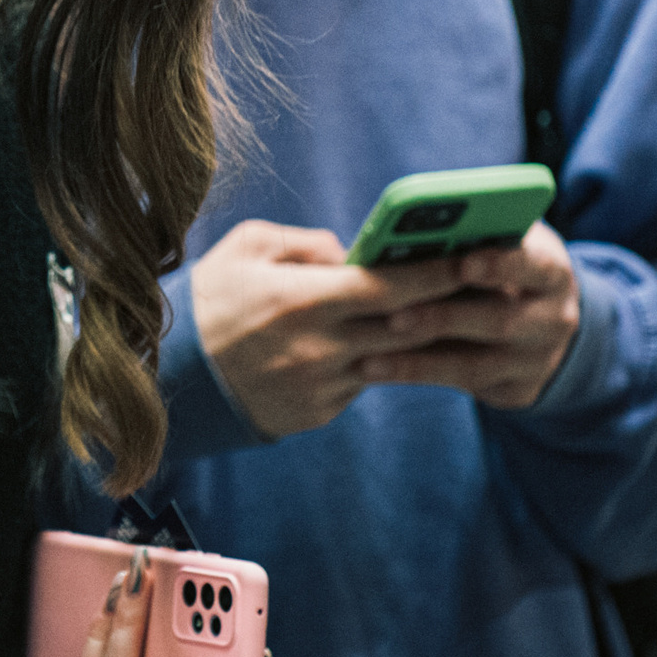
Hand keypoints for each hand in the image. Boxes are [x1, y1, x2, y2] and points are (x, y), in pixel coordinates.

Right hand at [188, 220, 476, 437]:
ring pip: (390, 360)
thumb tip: (352, 253)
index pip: (390, 286)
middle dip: (448, 306)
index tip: (474, 256)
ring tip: (449, 315)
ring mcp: (321, 386)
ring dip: (418, 338)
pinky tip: (382, 345)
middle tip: (487, 286)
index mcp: (303, 299)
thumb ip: (307, 243)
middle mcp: (320, 348)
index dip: (437, 272)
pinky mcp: (318, 413)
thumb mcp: (247, 247)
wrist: (170, 378)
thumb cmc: (208, 300)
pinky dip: (373, 362)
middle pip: (406, 327)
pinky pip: (361, 383)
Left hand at [359, 222, 580, 407]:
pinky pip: (464, 387)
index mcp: (552, 272)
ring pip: (477, 365)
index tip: (464, 263)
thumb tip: (409, 228)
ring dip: (420, 360)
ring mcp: (538, 361)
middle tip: (395, 315)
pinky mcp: (517, 391)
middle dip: (445, 318)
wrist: (545, 319)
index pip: (534, 266)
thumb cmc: (502, 262)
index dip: (500, 265)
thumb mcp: (503, 240)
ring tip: (370, 356)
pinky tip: (374, 369)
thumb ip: (472, 233)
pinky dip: (416, 376)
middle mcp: (555, 320)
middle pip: (501, 321)